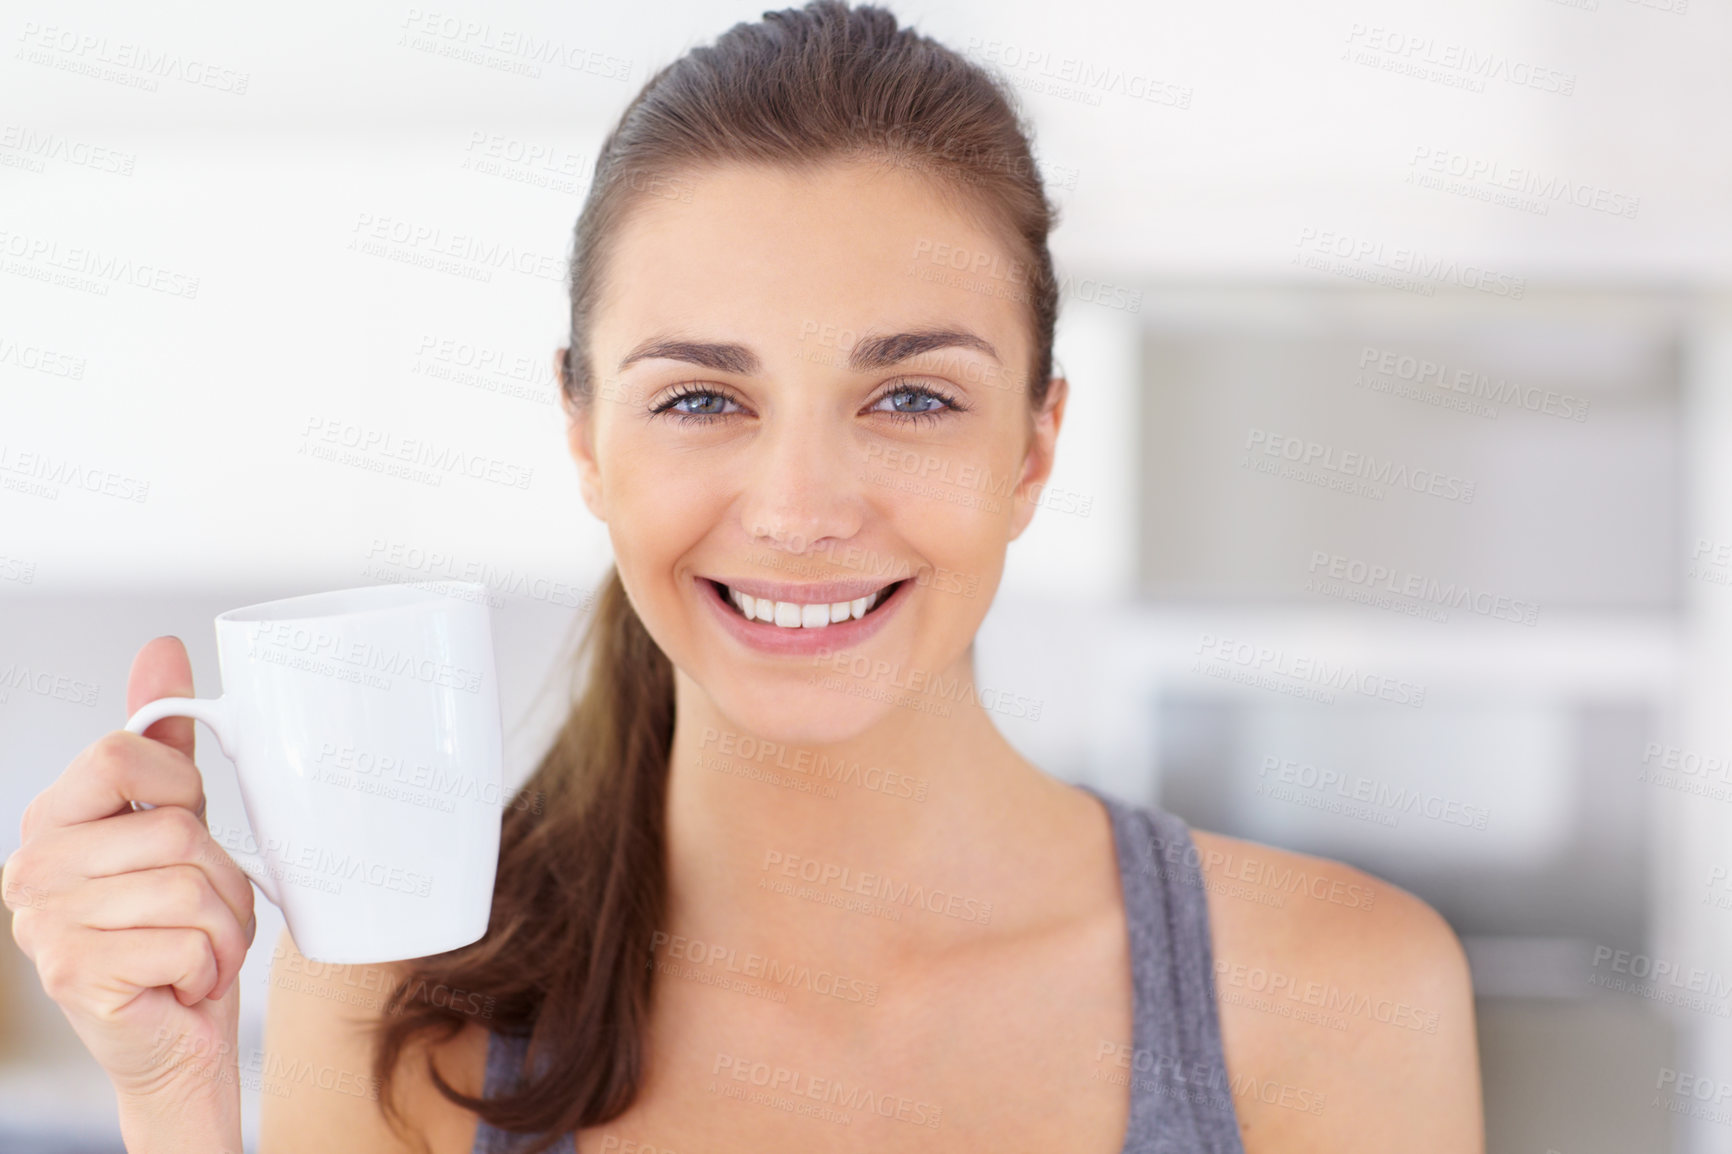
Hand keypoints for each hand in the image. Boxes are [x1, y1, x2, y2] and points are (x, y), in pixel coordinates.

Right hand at [3, 636, 256, 1140]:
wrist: (176, 1038)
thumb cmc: (179, 931)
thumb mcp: (176, 826)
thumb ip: (163, 742)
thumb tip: (162, 650)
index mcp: (53, 821)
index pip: (119, 751)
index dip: (180, 784)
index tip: (184, 821)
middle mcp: (32, 869)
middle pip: (175, 828)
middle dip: (221, 877)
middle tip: (202, 912)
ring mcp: (45, 924)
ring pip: (191, 887)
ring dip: (224, 927)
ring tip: (198, 947)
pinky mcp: (75, 975)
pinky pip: (189, 942)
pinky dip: (209, 966)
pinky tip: (181, 982)